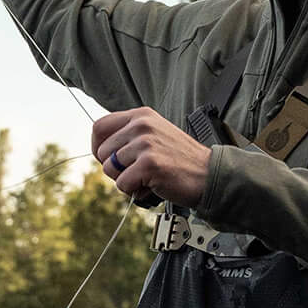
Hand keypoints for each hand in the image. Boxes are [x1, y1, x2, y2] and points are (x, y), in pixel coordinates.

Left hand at [92, 107, 210, 207]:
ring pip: (110, 169)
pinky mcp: (149, 164)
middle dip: (114, 169)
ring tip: (146, 178)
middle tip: (136, 173)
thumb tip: (100, 148)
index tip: (108, 159)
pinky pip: (122, 184)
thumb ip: (130, 135)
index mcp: (141, 116)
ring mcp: (145, 143)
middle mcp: (142, 125)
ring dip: (125, 180)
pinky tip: (152, 186)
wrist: (209, 174)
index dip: (98, 147)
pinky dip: (134, 191)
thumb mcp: (156, 134)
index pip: (100, 127)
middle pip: (102, 151)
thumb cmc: (182, 160)